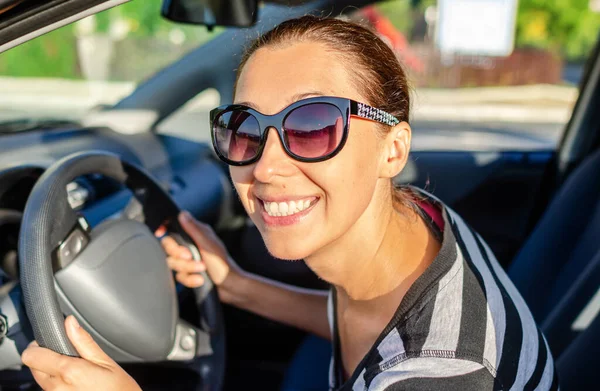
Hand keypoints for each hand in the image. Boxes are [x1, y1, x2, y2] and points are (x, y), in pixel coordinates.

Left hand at [21, 316, 140, 390]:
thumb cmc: (118, 388)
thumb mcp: (105, 362)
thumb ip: (84, 341)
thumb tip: (70, 322)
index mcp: (68, 371)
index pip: (31, 355)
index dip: (39, 345)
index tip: (51, 341)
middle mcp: (56, 387)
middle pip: (33, 366)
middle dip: (45, 357)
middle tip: (68, 356)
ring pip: (41, 378)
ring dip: (52, 372)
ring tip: (76, 372)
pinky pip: (50, 389)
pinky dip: (58, 383)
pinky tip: (76, 382)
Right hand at [157, 211, 241, 288]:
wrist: (229, 287)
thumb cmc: (223, 264)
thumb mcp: (208, 244)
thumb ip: (194, 229)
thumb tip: (182, 213)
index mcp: (195, 235)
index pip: (174, 228)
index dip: (164, 228)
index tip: (160, 232)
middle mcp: (190, 246)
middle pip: (168, 246)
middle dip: (178, 253)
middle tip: (190, 256)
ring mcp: (188, 260)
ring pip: (172, 263)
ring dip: (187, 267)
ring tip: (202, 269)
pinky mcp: (188, 273)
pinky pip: (179, 276)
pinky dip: (190, 279)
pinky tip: (200, 280)